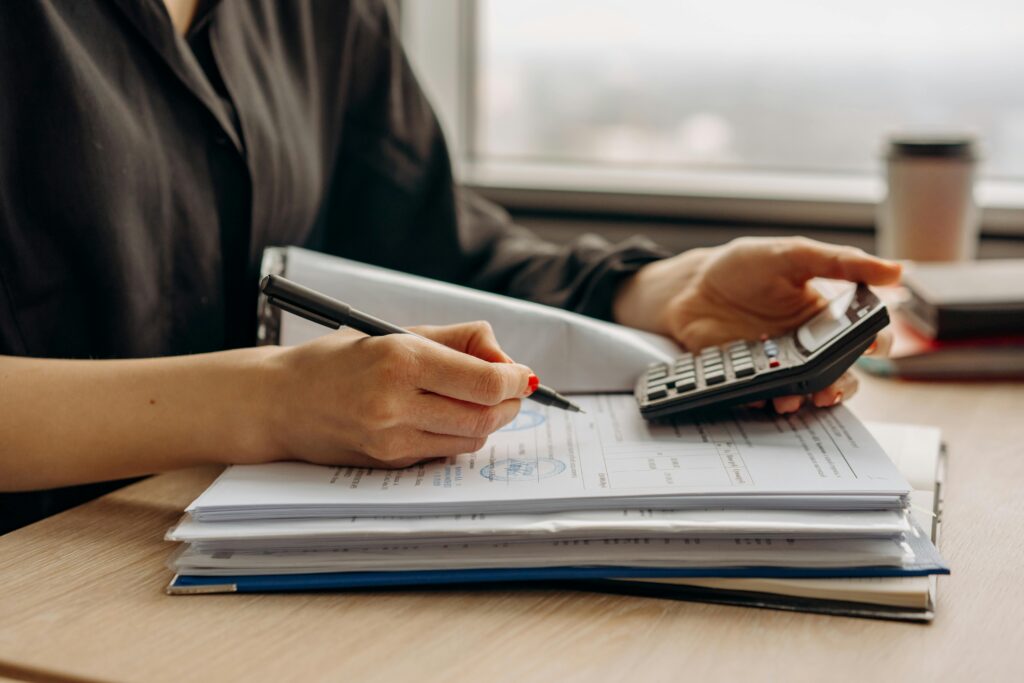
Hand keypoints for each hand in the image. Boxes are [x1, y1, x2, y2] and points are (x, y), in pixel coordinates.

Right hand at [259, 321, 532, 467]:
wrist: (280, 402)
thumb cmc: (339, 360)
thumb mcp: (397, 333)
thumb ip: (458, 340)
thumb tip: (506, 361)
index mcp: (401, 361)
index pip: (485, 382)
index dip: (514, 380)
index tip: (521, 375)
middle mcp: (396, 404)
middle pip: (485, 417)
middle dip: (509, 404)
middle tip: (510, 390)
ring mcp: (391, 440)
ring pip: (470, 440)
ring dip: (488, 422)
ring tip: (478, 401)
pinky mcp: (388, 463)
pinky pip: (443, 452)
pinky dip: (458, 436)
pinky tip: (446, 417)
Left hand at [613, 236, 900, 411]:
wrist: (690, 287)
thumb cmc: (743, 266)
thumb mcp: (792, 254)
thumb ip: (839, 262)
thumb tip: (895, 269)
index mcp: (826, 314)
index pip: (866, 335)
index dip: (876, 344)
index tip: (871, 346)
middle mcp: (808, 343)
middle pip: (841, 373)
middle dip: (842, 384)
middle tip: (832, 386)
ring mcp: (779, 363)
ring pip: (808, 391)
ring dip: (807, 398)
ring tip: (797, 397)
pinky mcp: (750, 376)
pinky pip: (766, 396)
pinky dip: (766, 399)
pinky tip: (762, 394)